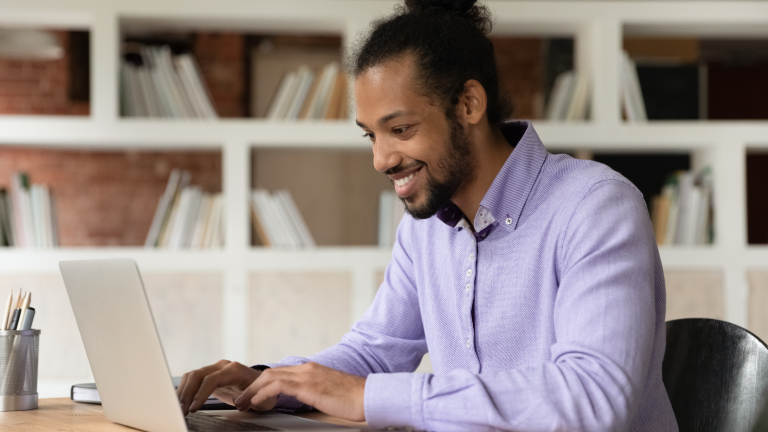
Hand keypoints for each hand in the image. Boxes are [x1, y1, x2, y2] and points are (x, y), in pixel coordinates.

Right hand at [177, 359, 262, 415]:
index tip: (194, 407)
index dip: (201, 393)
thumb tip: (238, 402)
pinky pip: (193, 379)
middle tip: (182, 410)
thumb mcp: (260, 396)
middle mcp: (223, 366)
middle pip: (198, 375)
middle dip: (187, 393)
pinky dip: (186, 389)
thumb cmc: (263, 390)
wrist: (263, 384)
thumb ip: (248, 398)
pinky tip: (183, 401)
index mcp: (235, 370)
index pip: (212, 379)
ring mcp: (216, 369)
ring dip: (183, 391)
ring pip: (192, 375)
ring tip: (180, 407)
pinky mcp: (210, 375)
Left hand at [234, 362, 365, 421]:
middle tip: (241, 400)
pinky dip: (262, 393)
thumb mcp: (328, 393)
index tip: (252, 395)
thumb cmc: (352, 399)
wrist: (368, 396)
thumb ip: (313, 392)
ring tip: (242, 403)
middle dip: (252, 386)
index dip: (262, 384)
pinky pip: (278, 386)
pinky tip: (256, 402)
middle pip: (270, 373)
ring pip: (270, 377)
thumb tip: (303, 400)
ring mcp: (307, 376)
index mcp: (311, 370)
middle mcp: (306, 369)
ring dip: (252, 391)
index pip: (279, 373)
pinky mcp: (308, 386)